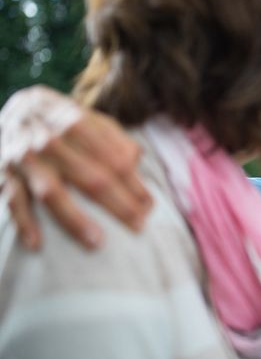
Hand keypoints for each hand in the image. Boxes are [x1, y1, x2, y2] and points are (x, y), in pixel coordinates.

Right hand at [0, 85, 151, 249]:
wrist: (6, 113)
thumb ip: (113, 136)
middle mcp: (47, 138)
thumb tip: (137, 159)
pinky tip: (37, 245)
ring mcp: (22, 157)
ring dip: (74, 218)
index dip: (132, 181)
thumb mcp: (86, 116)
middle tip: (138, 226)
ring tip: (97, 242)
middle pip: (88, 176)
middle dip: (117, 203)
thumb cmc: (57, 121)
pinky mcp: (1, 174)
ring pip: (51, 191)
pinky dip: (23, 222)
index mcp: (72, 120)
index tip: (148, 205)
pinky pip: (12, 200)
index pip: (110, 156)